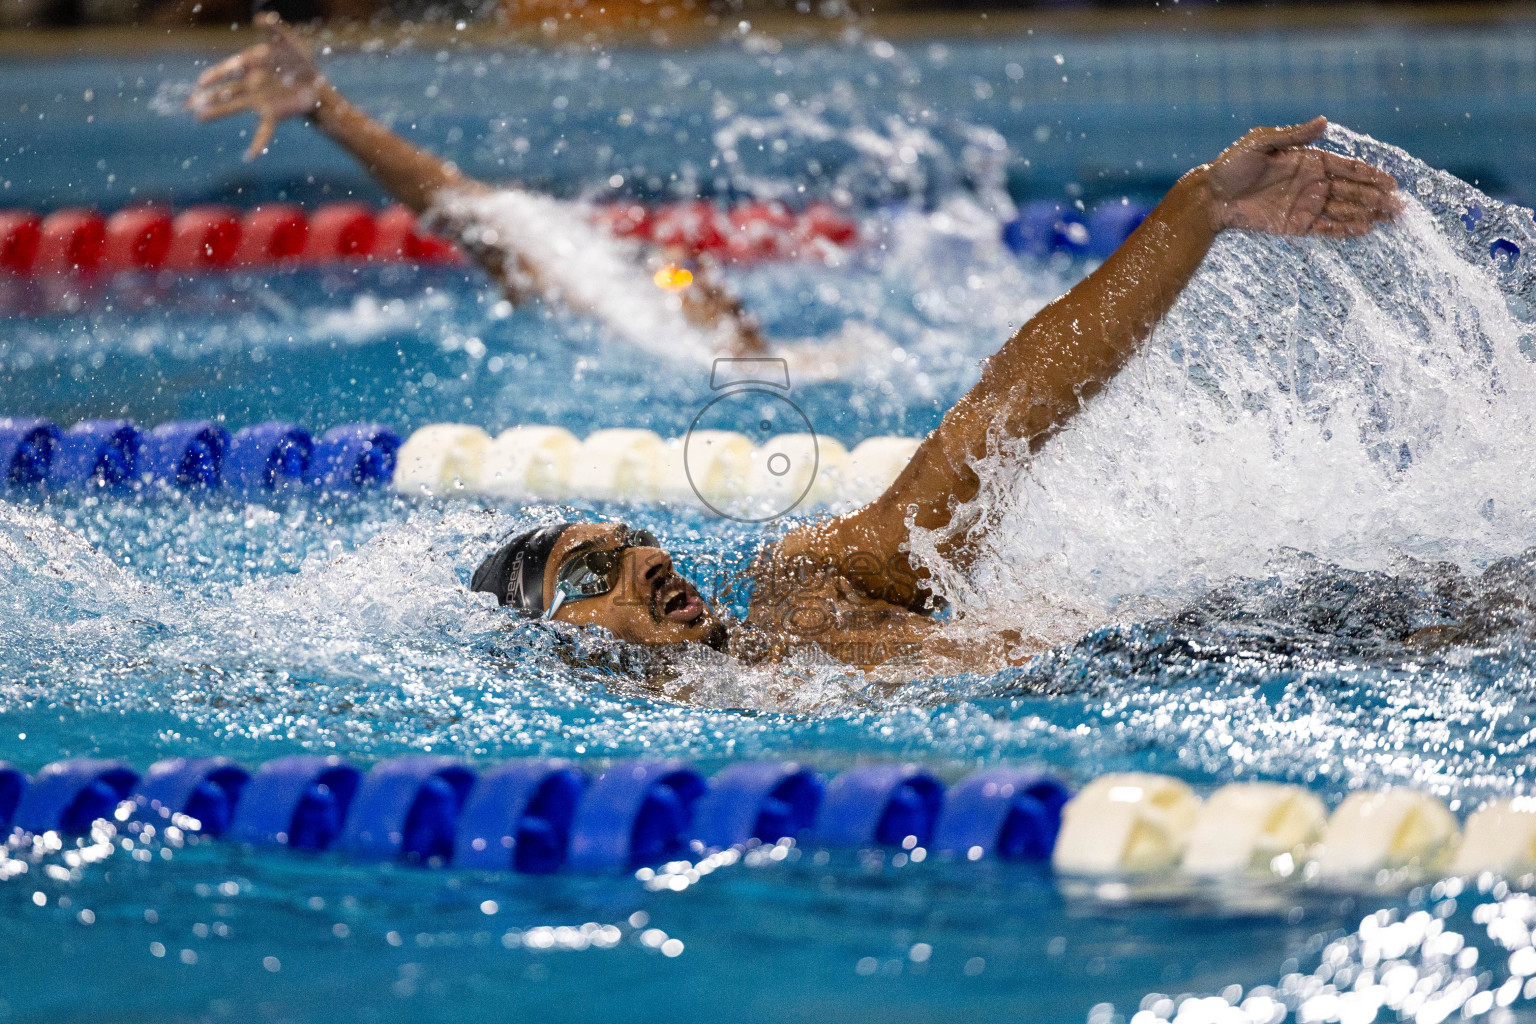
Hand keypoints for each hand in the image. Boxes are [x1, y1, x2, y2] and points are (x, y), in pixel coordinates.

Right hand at [186, 12, 322, 161]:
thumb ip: (274, 27)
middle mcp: (249, 83)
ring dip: (217, 112)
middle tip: (187, 103)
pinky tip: (249, 156)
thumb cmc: (298, 58)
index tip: (202, 82)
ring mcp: (258, 100)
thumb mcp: (288, 40)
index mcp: (249, 64)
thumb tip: (261, 17)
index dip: (215, 75)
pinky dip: (257, 144)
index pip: (227, 69)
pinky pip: (263, 131)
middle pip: (223, 90)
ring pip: (233, 107)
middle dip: (205, 96)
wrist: (314, 80)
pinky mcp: (272, 114)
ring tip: (198, 117)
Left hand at [1205, 117, 1400, 237]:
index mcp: (1308, 161)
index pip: (1347, 167)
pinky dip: (1344, 229)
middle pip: (1352, 190)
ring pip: (1343, 210)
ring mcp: (1304, 205)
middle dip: (1377, 197)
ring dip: (1367, 213)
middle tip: (1400, 206)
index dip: (1370, 174)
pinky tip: (1364, 229)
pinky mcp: (1294, 224)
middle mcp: (1311, 183)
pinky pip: (1325, 227)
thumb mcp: (1260, 143)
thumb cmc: (1233, 165)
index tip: (1392, 182)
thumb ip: (1293, 134)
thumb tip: (1324, 121)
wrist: (1211, 196)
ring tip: (1390, 218)